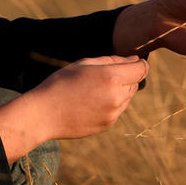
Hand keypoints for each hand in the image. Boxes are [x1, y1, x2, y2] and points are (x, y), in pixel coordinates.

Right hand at [0, 55, 148, 160]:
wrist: (44, 114)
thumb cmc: (62, 83)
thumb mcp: (85, 63)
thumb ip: (113, 60)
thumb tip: (134, 60)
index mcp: (111, 77)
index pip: (141, 69)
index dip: (139, 63)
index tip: (133, 61)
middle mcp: (116, 97)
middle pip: (135, 83)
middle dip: (126, 77)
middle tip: (102, 76)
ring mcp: (113, 113)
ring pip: (127, 98)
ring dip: (118, 91)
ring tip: (92, 91)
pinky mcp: (108, 124)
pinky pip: (117, 111)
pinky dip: (110, 105)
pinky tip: (89, 103)